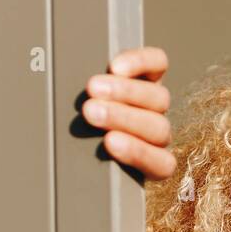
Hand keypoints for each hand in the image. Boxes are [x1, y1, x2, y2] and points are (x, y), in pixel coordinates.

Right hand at [81, 46, 176, 180]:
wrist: (82, 109)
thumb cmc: (84, 147)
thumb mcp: (89, 164)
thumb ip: (92, 166)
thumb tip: (69, 169)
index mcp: (155, 164)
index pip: (161, 164)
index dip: (139, 153)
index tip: (109, 143)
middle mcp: (159, 135)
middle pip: (157, 128)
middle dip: (122, 118)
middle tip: (90, 112)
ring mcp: (157, 104)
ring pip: (158, 98)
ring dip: (124, 92)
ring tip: (92, 88)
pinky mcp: (153, 74)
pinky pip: (158, 64)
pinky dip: (139, 62)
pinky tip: (115, 66)